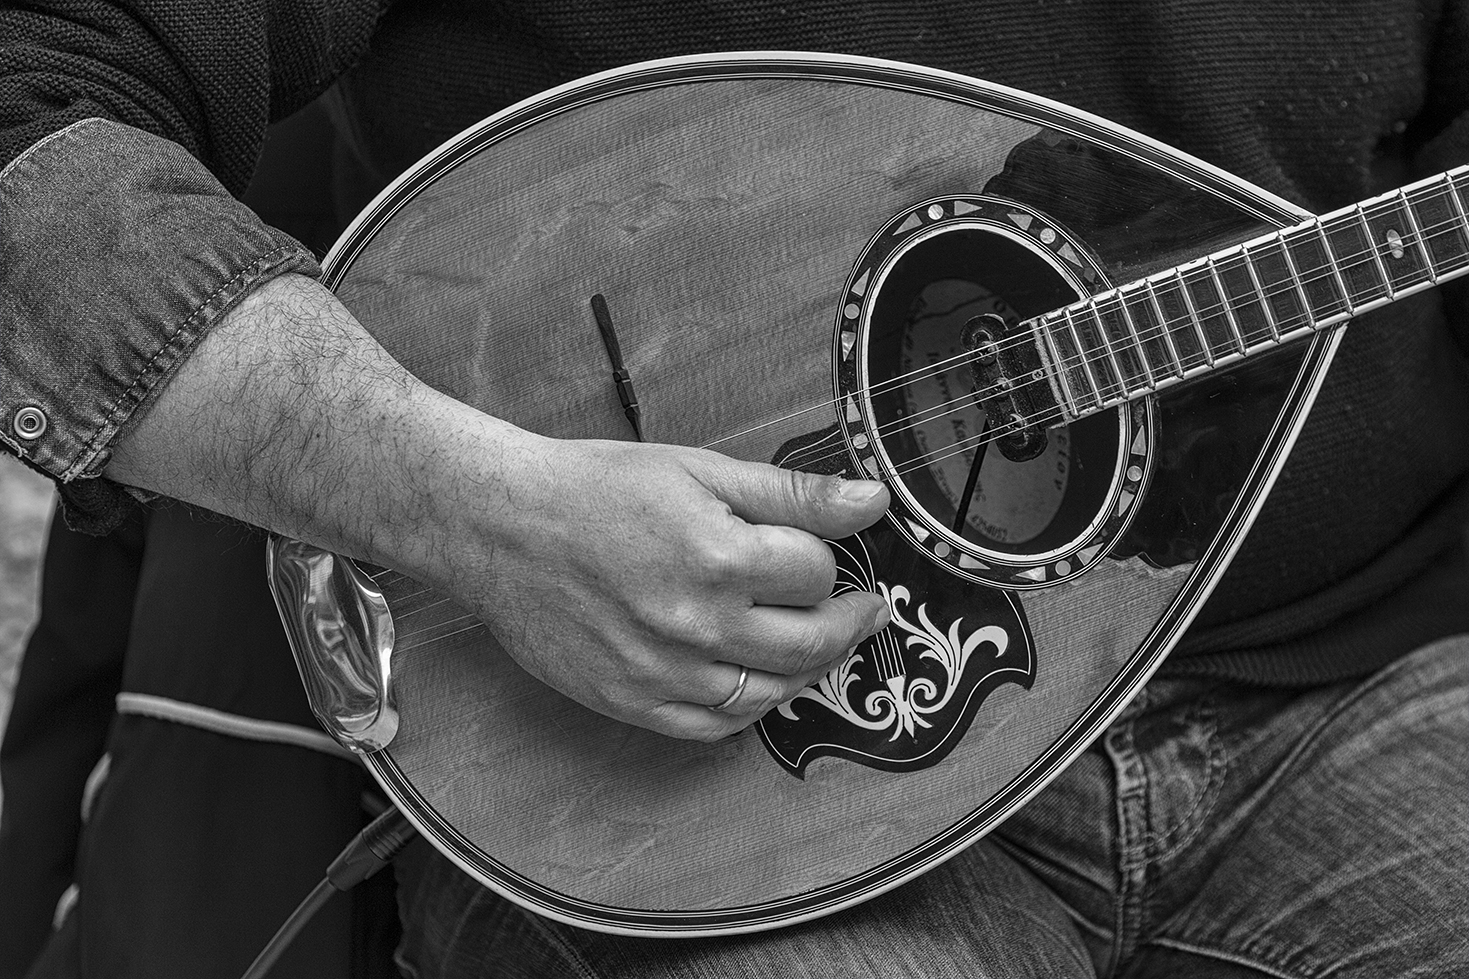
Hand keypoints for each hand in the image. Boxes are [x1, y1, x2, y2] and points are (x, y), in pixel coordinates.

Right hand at [438, 436, 890, 740]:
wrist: (500, 527)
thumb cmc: (596, 488)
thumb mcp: (699, 469)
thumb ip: (793, 492)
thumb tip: (874, 500)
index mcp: (719, 556)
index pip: (816, 573)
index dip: (826, 559)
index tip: (819, 553)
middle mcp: (696, 623)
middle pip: (810, 643)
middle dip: (846, 622)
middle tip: (858, 607)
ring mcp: (663, 672)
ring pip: (771, 692)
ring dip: (806, 668)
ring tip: (812, 641)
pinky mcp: (632, 702)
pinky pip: (716, 727)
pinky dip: (751, 708)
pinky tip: (757, 679)